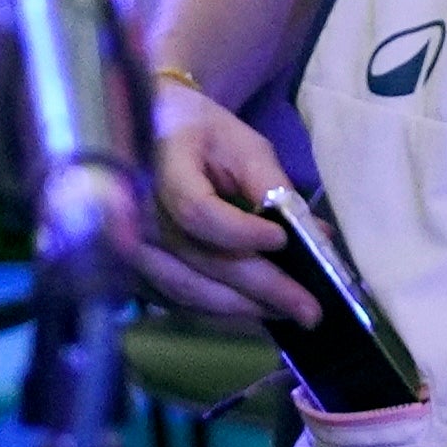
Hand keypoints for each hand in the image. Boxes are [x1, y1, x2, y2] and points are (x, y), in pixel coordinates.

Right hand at [137, 83, 339, 330]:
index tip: (282, 239)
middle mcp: (137, 214)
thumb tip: (314, 235)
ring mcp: (132, 247)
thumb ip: (270, 185)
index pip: (196, 212)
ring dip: (243, 309)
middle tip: (309, 310)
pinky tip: (256, 312)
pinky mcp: (137, 269)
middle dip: (261, 289)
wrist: (143, 134)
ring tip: (289, 313)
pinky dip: (220, 311)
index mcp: (162, 170)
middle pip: (200, 263)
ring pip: (188, 291)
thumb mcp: (240, 144)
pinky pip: (180, 299)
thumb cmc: (198, 133)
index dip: (240, 232)